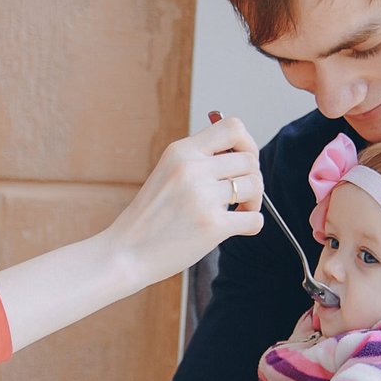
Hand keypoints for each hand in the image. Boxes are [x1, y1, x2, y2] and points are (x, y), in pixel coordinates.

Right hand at [106, 115, 262, 287]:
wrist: (125, 253)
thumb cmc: (150, 216)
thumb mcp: (167, 173)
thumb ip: (199, 160)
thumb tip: (243, 152)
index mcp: (181, 151)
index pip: (233, 127)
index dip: (247, 143)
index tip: (241, 162)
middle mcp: (192, 169)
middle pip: (249, 159)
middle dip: (252, 177)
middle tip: (239, 195)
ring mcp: (202, 197)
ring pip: (255, 186)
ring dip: (254, 201)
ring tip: (238, 212)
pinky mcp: (212, 226)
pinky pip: (255, 219)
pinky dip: (252, 224)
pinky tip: (236, 229)